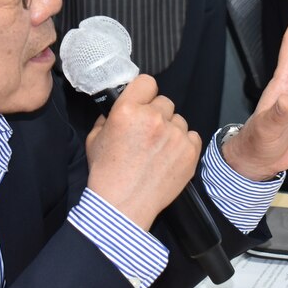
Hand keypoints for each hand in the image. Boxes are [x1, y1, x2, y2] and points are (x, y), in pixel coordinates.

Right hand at [85, 75, 201, 228]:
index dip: (144, 93)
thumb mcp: (95, 139)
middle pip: (164, 102)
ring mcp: (174, 135)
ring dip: (171, 130)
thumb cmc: (106, 174)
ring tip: (158, 150)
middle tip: (148, 134)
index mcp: (127, 110)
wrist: (123, 205)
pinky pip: (192, 136)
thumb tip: (117, 109)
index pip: (147, 82)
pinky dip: (184, 145)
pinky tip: (169, 157)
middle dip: (157, 115)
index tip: (142, 104)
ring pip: (179, 120)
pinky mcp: (190, 151)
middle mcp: (153, 118)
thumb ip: (108, 118)